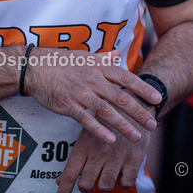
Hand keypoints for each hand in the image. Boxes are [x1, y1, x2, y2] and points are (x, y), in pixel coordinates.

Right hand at [24, 49, 160, 145]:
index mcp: (99, 67)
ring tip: (136, 136)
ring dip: (123, 125)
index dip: (143, 88)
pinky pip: (87, 120)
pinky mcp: (68, 106)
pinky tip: (111, 139)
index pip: (126, 78)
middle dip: (139, 112)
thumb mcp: (85, 55)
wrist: (35, 68)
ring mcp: (81, 94)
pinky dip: (99, 130)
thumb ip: (104, 57)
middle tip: (152, 123)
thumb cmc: (61, 61)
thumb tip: (118, 53)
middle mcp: (93, 80)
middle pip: (121, 97)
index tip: (157, 98)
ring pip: (107, 112)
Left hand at [54, 102, 151, 192]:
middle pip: (85, 184)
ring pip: (104, 186)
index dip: (63, 192)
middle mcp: (99, 153)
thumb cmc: (106, 120)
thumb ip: (76, 159)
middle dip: (86, 187)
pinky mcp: (134, 158)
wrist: (134, 104)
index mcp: (84, 145)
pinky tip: (122, 172)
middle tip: (91, 180)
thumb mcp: (87, 133)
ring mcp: (117, 156)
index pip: (70, 174)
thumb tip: (60, 181)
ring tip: (108, 173)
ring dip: (104, 184)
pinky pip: (125, 183)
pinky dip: (122, 182)